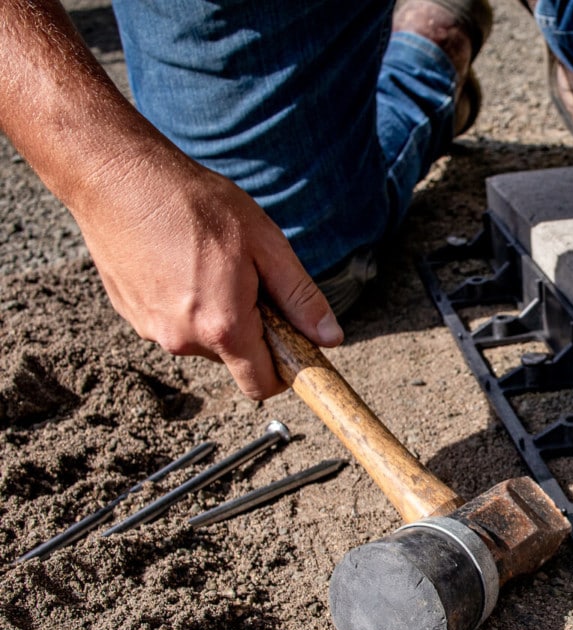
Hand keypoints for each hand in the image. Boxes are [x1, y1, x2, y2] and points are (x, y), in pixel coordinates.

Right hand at [77, 154, 342, 399]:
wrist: (118, 177)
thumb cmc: (196, 205)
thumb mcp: (267, 246)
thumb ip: (300, 298)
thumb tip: (330, 338)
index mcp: (224, 328)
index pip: (262, 386)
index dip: (283, 371)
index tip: (291, 343)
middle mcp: (184, 339)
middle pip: (233, 358)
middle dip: (249, 328)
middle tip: (246, 276)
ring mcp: (151, 329)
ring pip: (202, 338)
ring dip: (215, 313)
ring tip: (207, 261)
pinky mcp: (130, 314)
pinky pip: (172, 321)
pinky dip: (183, 301)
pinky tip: (178, 260)